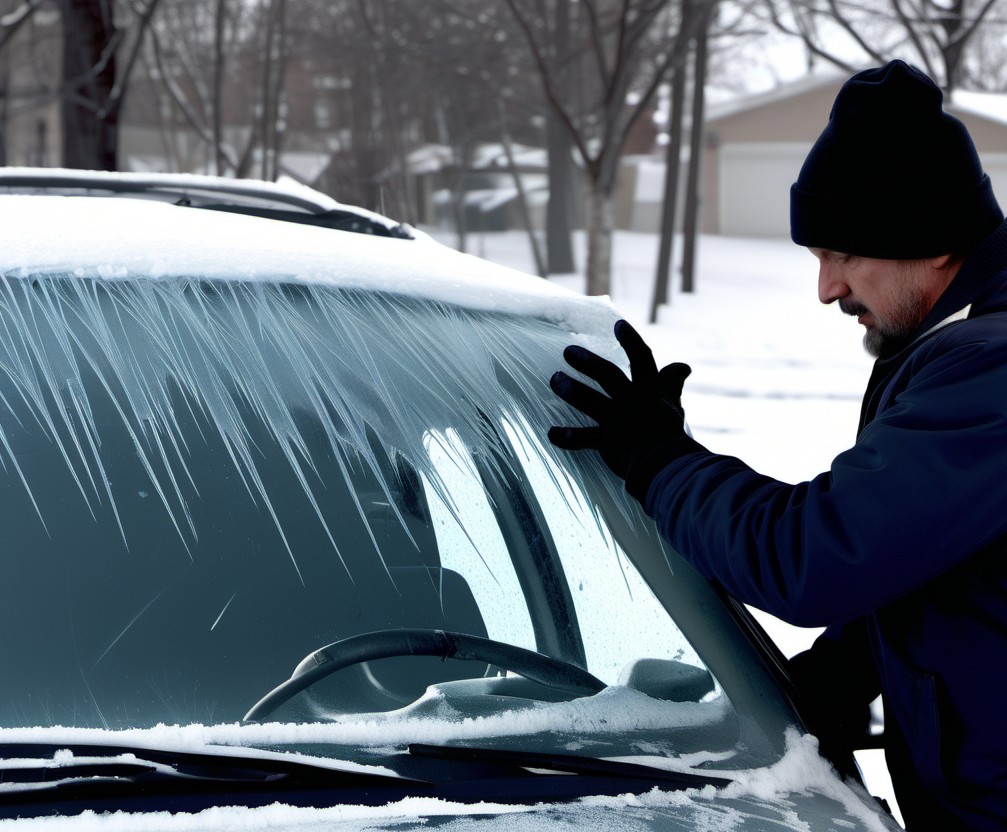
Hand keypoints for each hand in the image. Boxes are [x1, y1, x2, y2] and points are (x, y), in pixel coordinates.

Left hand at [548, 320, 695, 498]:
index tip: (618, 325)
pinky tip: (551, 433)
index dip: (630, 340)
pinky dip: (566, 436)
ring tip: (555, 379)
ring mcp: (617, 419)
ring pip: (589, 399)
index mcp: (651, 390)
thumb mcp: (675, 404)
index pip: (642, 358)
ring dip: (570, 389)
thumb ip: (672, 385)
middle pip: (607, 374)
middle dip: (588, 361)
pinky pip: (582, 437)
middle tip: (568, 351)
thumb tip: (684, 366)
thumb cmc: (674, 434)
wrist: (666, 459)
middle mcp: (631, 400)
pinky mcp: (607, 440)